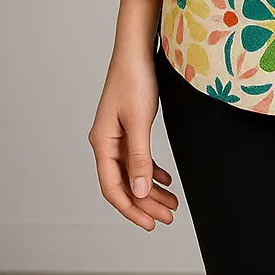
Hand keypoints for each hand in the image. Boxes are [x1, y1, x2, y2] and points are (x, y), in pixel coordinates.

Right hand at [89, 46, 178, 231]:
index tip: (150, 224)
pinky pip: (138, 158)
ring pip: (133, 172)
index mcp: (103, 143)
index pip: (113, 188)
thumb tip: (140, 191)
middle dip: (146, 204)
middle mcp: (106, 142)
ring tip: (171, 204)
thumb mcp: (140, 121)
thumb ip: (139, 158)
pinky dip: (152, 171)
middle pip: (124, 183)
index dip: (131, 209)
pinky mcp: (129, 127)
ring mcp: (117, 135)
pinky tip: (166, 180)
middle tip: (168, 218)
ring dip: (151, 190)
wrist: (137, 49)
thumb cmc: (135, 79)